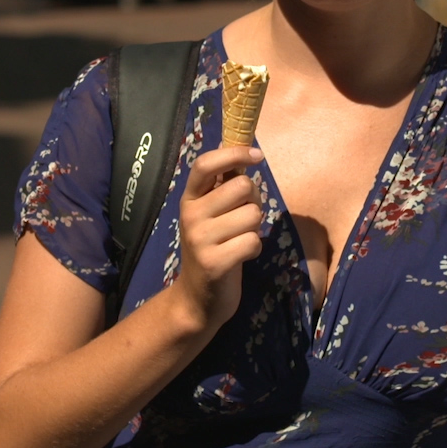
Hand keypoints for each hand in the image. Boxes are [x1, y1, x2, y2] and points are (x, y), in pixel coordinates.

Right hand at [173, 146, 266, 332]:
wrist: (197, 298)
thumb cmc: (212, 247)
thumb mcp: (210, 214)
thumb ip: (223, 186)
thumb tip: (243, 149)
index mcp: (189, 198)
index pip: (205, 164)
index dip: (234, 153)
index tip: (257, 155)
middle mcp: (191, 215)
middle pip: (242, 186)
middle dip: (254, 200)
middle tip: (244, 218)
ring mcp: (200, 239)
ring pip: (253, 214)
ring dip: (255, 228)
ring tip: (239, 239)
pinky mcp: (214, 262)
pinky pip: (253, 241)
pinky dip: (254, 248)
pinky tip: (241, 256)